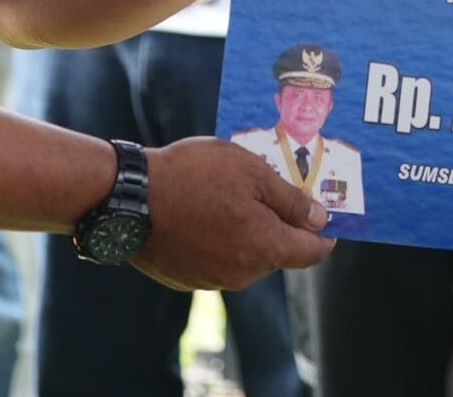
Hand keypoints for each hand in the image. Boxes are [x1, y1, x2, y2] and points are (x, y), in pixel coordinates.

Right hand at [133, 137, 331, 290]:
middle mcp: (243, 274)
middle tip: (264, 188)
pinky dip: (219, 240)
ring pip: (246, 255)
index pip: (311, 252)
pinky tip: (202, 213)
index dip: (323, 234)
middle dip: (278, 224)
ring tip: (226, 195)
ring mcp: (213, 280)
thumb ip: (291, 200)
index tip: (324, 217)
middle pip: (277, 252)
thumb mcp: (252, 172)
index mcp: (265, 248)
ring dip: (246, 231)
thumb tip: (320, 220)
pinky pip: (218, 260)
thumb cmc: (194, 177)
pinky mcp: (187, 279)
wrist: (129, 199)